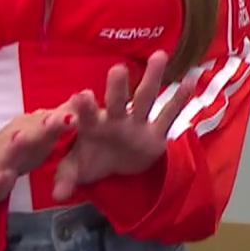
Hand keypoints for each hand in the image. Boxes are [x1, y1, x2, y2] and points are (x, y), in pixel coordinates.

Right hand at [0, 96, 91, 203]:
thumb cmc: (24, 145)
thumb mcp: (44, 131)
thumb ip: (62, 115)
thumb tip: (88, 93)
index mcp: (34, 127)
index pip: (51, 117)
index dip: (68, 111)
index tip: (86, 100)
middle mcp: (16, 137)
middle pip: (32, 130)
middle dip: (47, 124)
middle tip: (67, 119)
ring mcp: (1, 157)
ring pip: (9, 150)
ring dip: (16, 144)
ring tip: (21, 138)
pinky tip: (1, 177)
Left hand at [50, 51, 193, 202]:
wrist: (114, 163)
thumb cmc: (91, 159)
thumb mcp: (76, 170)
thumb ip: (66, 179)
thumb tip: (58, 195)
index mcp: (93, 126)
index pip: (86, 115)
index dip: (84, 107)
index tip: (81, 95)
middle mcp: (115, 120)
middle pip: (117, 101)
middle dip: (118, 87)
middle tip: (118, 68)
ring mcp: (137, 123)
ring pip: (145, 99)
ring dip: (152, 77)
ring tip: (159, 55)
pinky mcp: (155, 133)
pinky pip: (169, 115)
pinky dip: (180, 99)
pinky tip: (191, 80)